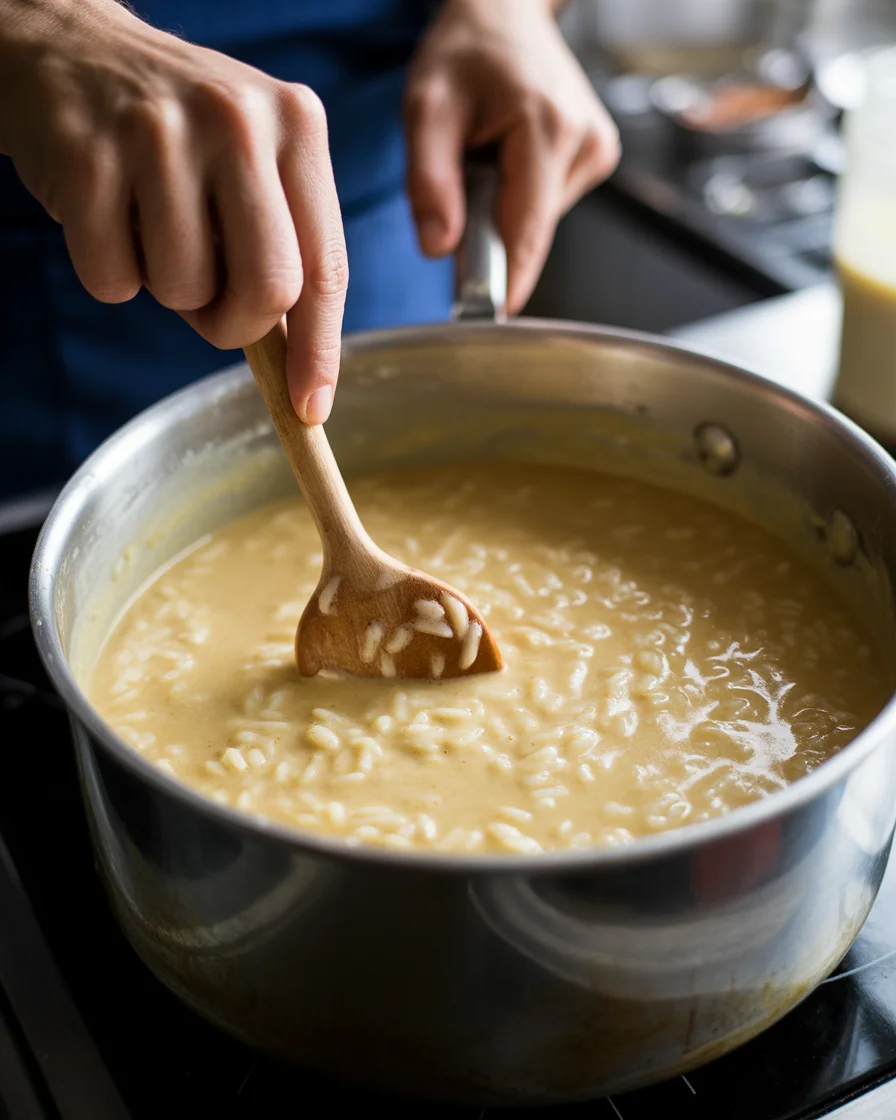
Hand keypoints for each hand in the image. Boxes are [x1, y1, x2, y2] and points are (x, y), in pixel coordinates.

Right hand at [0, 0, 346, 423]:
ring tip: (152, 229)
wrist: (72, 49)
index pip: (325, 267)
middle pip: (267, 290)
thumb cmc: (181, 133)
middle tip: (210, 308)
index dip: (320, 351)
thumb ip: (288, 243)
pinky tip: (109, 214)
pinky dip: (111, 273)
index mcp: (298, 126)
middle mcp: (239, 121)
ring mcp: (160, 134)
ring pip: (184, 292)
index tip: (310, 407)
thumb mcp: (256, 160)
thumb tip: (302, 366)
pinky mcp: (88, 156)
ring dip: (166, 291)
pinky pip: (113, 281)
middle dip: (236, 326)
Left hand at [405, 0, 619, 313]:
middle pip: (529, 233)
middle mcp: (583, 143)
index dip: (502, 282)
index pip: (525, 234)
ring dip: (502, 210)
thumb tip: (440, 249)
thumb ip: (429, 182)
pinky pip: (546, 206)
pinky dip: (519, 197)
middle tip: (460, 190)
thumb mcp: (426, 108)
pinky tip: (509, 160)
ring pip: (537, 223)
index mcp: (546, 129)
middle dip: (488, 233)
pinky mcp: (596, 158)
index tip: (482, 317)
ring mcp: (595, 152)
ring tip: (486, 160)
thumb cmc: (466, 51)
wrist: (505, 12)